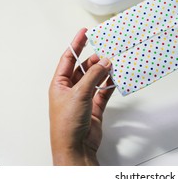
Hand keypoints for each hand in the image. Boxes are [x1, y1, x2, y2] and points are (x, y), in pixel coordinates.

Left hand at [49, 28, 114, 164]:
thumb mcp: (79, 94)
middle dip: (95, 59)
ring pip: (96, 78)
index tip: (85, 32)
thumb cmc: (67, 123)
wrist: (76, 146)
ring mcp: (84, 97)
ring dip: (104, 71)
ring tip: (114, 62)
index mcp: (60, 84)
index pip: (68, 58)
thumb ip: (93, 76)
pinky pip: (104, 91)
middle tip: (107, 51)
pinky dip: (111, 84)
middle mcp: (71, 89)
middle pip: (84, 68)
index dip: (76, 44)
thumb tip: (104, 61)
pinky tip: (117, 78)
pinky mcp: (95, 106)